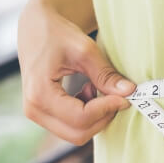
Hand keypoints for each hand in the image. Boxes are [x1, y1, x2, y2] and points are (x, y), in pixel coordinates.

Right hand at [17, 0, 135, 144]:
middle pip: (78, 133)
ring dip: (95, 117)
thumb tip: (129, 92)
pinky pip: (70, 127)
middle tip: (117, 96)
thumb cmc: (57, 34)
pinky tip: (88, 92)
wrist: (36, 28)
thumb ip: (106, 75)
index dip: (107, 109)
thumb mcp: (85, 50)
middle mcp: (33, 109)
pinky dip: (87, 116)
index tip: (125, 96)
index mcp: (39, 93)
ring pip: (76, 134)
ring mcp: (36, 115)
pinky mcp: (43, 115)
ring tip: (97, 88)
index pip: (80, 117)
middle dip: (102, 118)